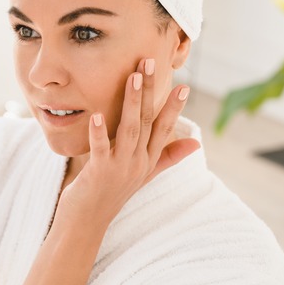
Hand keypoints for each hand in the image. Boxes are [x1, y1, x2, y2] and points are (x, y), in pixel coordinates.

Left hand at [58, 58, 200, 226]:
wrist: (86, 222)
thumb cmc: (111, 193)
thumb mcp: (143, 174)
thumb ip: (168, 156)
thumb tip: (196, 143)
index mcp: (147, 160)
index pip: (164, 129)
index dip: (174, 107)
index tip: (184, 86)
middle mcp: (138, 163)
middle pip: (148, 122)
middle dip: (150, 91)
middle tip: (150, 62)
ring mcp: (120, 168)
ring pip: (129, 130)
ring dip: (132, 103)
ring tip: (133, 77)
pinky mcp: (99, 174)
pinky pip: (101, 149)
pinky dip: (100, 132)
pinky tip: (97, 115)